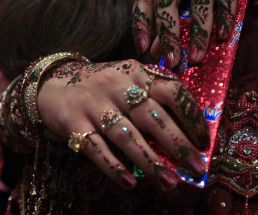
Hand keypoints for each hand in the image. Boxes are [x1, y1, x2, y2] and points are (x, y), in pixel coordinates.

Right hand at [37, 59, 209, 189]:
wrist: (53, 83)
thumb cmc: (102, 86)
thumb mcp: (128, 79)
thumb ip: (153, 94)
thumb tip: (188, 129)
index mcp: (137, 73)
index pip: (172, 91)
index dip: (191, 116)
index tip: (203, 140)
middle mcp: (117, 86)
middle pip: (153, 117)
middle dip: (178, 145)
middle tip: (196, 168)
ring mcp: (95, 105)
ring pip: (127, 137)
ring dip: (150, 162)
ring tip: (170, 182)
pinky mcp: (74, 123)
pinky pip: (96, 148)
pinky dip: (114, 167)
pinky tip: (130, 183)